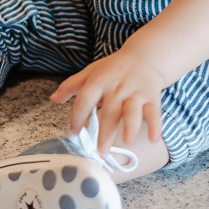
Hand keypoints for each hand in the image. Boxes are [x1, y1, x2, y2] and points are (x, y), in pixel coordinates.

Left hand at [50, 48, 166, 155]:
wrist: (144, 56)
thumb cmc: (113, 68)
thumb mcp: (90, 72)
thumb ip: (71, 86)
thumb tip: (53, 99)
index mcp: (99, 82)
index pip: (85, 100)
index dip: (78, 116)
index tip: (74, 133)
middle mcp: (116, 88)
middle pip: (109, 111)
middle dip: (105, 132)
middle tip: (100, 152)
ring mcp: (135, 92)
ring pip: (132, 111)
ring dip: (130, 126)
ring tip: (127, 142)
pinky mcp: (151, 96)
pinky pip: (153, 112)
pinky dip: (155, 125)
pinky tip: (154, 139)